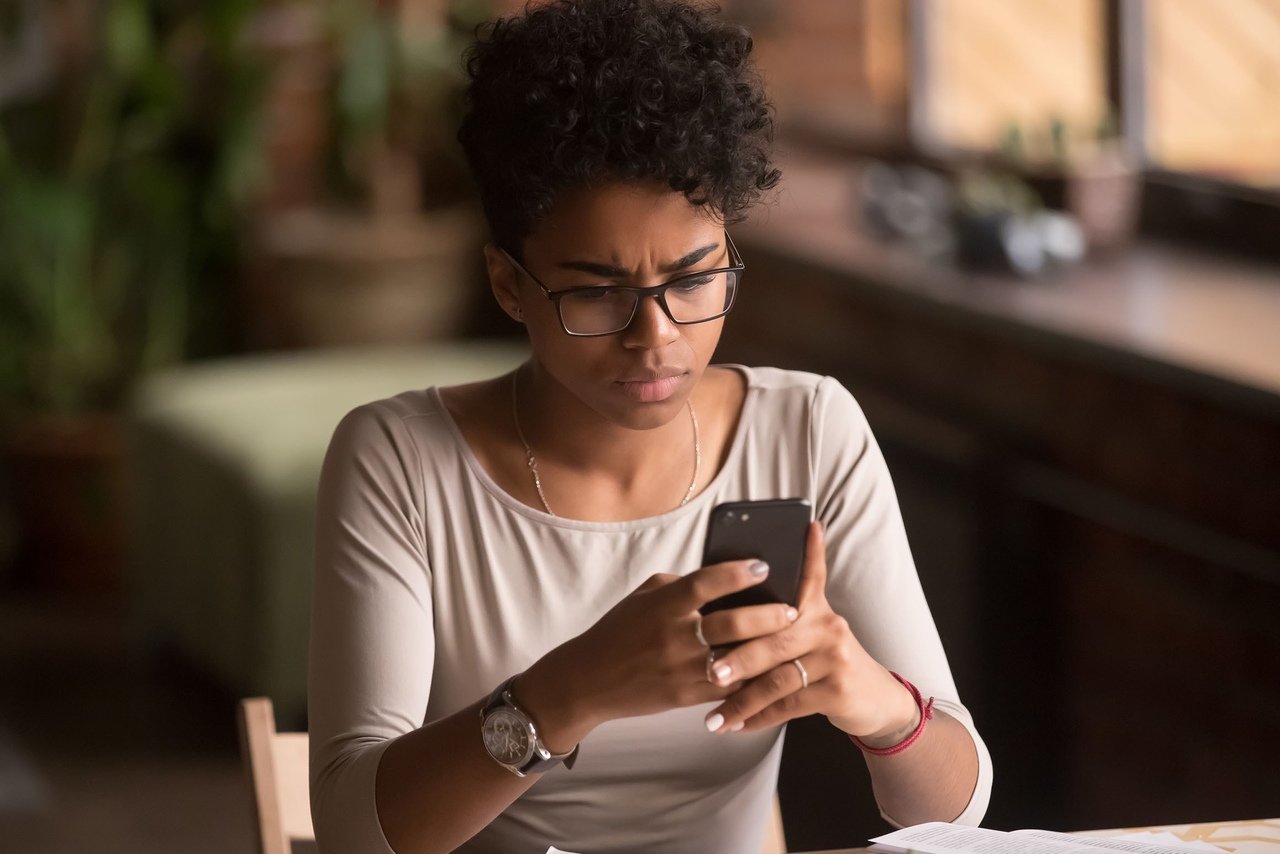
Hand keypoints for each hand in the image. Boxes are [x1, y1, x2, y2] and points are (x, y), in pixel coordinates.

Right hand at [518, 558, 799, 750]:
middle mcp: (674, 635)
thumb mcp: (643, 597)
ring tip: (791, 641)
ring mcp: (681, 668)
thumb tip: (722, 577)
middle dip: (768, 616)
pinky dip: (751, 680)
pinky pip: (727, 689)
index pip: (706, 582)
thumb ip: (680, 586)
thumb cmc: (619, 631)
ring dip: (767, 650)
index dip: (738, 572)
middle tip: (793, 609)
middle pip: (732, 623)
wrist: (589, 680)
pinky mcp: (685, 696)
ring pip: (736, 659)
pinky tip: (772, 672)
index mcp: (663, 604)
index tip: (764, 566)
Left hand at [699, 522, 918, 740]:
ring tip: (713, 717)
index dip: (807, 551)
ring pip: (778, 678)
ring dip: (742, 700)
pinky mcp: (838, 690)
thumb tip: (732, 599)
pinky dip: (760, 718)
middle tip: (707, 671)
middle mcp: (828, 626)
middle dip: (737, 658)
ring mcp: (835, 658)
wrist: (874, 699)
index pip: (809, 574)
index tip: (802, 527)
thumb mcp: (813, 630)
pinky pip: (789, 705)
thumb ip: (780, 616)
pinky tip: (737, 726)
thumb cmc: (826, 661)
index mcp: (816, 607)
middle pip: (774, 639)